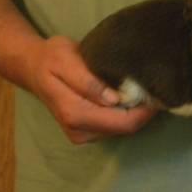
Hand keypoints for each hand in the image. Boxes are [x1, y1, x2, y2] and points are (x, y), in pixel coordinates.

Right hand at [26, 36, 157, 143]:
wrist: (33, 67)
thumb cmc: (51, 57)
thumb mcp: (67, 60)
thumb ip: (89, 82)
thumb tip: (114, 100)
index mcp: (74, 113)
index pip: (123, 122)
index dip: (145, 110)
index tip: (159, 89)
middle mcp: (79, 130)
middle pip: (126, 128)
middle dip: (144, 110)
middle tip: (156, 86)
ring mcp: (83, 133)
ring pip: (123, 128)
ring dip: (136, 111)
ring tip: (144, 87)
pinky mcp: (87, 130)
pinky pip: (115, 125)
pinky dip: (127, 112)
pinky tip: (131, 94)